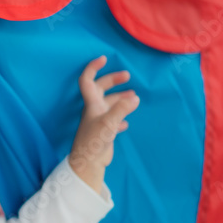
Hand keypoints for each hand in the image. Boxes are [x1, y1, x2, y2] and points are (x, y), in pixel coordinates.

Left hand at [68, 56, 139, 191]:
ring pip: (109, 105)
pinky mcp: (104, 132)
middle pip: (101, 90)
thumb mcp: (109, 123)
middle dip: (113, 81)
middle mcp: (94, 110)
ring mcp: (99, 121)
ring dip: (120, 99)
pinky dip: (120, 118)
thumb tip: (134, 97)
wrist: (88, 163)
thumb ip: (121, 109)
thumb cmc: (94, 142)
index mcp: (92, 104)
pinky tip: (126, 123)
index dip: (93, 68)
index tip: (104, 59)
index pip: (88, 81)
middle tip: (128, 77)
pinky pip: (113, 120)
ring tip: (134, 97)